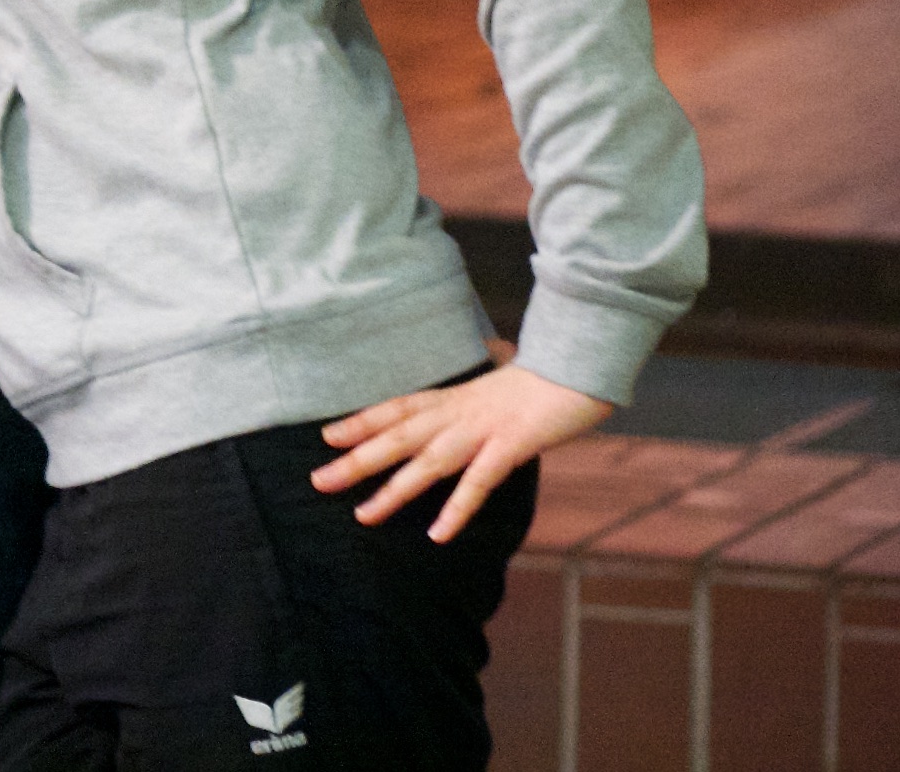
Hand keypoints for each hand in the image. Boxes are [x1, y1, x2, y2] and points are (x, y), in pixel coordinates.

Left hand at [311, 363, 612, 543]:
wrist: (580, 366)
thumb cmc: (540, 382)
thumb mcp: (494, 391)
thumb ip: (470, 404)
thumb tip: (455, 410)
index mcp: (454, 397)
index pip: (398, 408)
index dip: (362, 421)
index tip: (326, 436)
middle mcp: (459, 412)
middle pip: (399, 436)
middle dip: (358, 459)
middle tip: (319, 481)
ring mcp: (483, 429)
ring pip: (428, 461)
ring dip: (394, 490)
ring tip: (363, 516)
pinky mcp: (511, 445)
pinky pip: (479, 481)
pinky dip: (457, 508)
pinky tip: (438, 534)